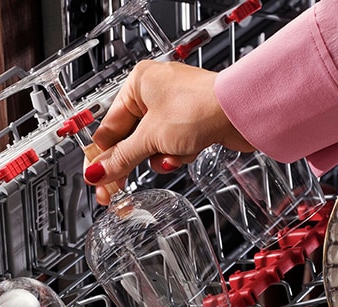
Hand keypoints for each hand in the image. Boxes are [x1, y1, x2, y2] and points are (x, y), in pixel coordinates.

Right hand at [85, 60, 253, 204]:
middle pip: (129, 139)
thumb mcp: (151, 137)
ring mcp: (175, 108)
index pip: (109, 127)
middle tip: (113, 191)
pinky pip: (172, 146)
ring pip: (152, 146)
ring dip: (160, 157)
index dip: (101, 156)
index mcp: (138, 84)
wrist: (243, 112)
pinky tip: (185, 153)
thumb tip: (97, 172)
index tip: (94, 179)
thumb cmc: (200, 107)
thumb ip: (121, 158)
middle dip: (128, 163)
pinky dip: (178, 154)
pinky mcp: (192, 124)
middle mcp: (155, 92)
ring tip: (170, 156)